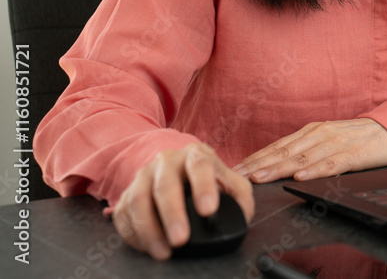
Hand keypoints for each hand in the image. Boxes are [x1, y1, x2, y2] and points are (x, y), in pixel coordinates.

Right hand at [112, 142, 253, 260]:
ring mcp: (144, 176)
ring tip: (163, 252)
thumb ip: (240, 197)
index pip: (200, 166)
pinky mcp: (127, 194)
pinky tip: (147, 247)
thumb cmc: (208, 179)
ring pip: (139, 199)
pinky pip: (124, 214)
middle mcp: (167, 162)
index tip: (208, 210)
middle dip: (172, 214)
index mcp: (196, 155)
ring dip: (149, 229)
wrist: (178, 169)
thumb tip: (242, 217)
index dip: (203, 187)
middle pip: (165, 185)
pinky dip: (134, 234)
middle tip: (181, 239)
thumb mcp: (230, 182)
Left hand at [234, 118, 386, 182]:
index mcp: (312, 131)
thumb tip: (278, 164)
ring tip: (260, 178)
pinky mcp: (353, 154)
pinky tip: (300, 177)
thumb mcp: (328, 138)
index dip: (256, 157)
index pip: (278, 145)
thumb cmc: (358, 137)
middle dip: (260, 164)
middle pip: (285, 151)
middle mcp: (320, 134)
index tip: (237, 169)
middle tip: (239, 176)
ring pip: (302, 158)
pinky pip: (331, 164)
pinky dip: (314, 171)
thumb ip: (306, 148)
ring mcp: (336, 143)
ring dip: (279, 168)